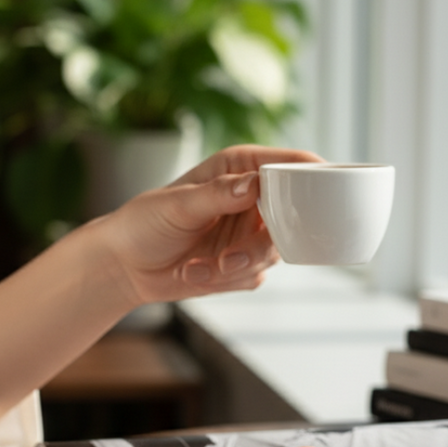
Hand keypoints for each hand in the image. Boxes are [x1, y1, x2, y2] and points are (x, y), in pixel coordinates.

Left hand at [98, 144, 321, 306]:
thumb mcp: (178, 204)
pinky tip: (193, 273)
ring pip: (274, 254)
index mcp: (241, 168)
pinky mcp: (244, 265)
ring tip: (197, 268)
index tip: (322, 197)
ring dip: (236, 267)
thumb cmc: (144, 223)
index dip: (313, 178)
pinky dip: (223, 281)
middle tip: (229, 260)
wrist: (125, 265)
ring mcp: (251, 234)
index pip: (292, 165)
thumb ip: (217, 194)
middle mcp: (252, 199)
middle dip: (260, 244)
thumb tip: (254, 184)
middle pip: (293, 218)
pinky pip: (253, 277)